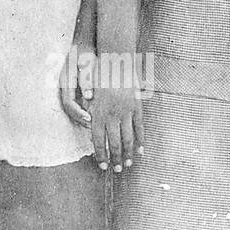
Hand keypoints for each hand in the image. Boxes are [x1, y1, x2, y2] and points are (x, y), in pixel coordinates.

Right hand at [59, 44, 96, 126]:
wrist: (83, 45)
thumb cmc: (85, 53)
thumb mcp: (86, 63)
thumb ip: (86, 79)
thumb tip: (89, 96)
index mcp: (65, 82)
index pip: (68, 103)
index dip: (78, 113)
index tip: (89, 118)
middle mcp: (65, 88)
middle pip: (70, 109)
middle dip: (81, 119)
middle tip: (94, 125)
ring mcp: (69, 89)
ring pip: (74, 108)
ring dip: (83, 116)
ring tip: (96, 122)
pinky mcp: (75, 90)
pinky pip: (78, 103)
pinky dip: (86, 110)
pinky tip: (98, 113)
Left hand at [88, 53, 143, 172]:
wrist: (115, 59)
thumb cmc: (98, 74)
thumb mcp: (88, 93)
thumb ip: (88, 109)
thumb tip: (89, 125)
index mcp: (98, 113)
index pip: (98, 141)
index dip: (101, 155)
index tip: (103, 166)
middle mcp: (112, 115)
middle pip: (114, 143)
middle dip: (115, 159)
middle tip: (116, 170)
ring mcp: (126, 112)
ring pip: (128, 138)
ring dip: (128, 154)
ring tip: (128, 165)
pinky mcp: (137, 107)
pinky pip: (139, 128)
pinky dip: (140, 140)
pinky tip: (140, 151)